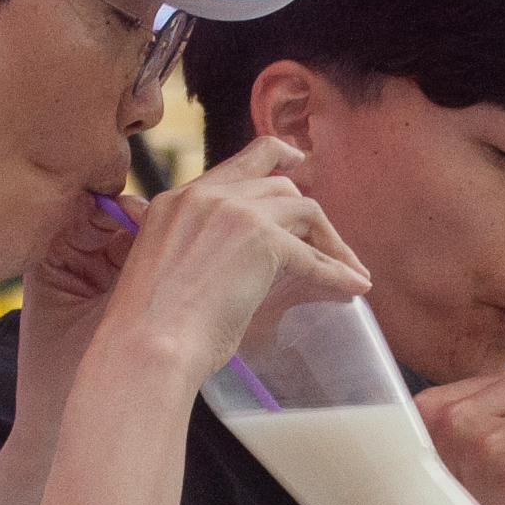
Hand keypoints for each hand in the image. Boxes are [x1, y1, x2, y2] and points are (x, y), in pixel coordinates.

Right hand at [94, 137, 371, 381]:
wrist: (148, 345)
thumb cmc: (152, 329)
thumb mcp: (165, 270)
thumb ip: (194, 249)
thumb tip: (239, 264)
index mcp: (178, 199)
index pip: (240, 165)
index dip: (276, 160)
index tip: (299, 162)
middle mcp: (206, 195)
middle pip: (280, 187)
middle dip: (311, 219)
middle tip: (332, 249)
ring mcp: (235, 212)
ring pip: (304, 211)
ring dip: (331, 244)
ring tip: (350, 272)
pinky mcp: (262, 239)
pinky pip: (314, 257)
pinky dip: (338, 273)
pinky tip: (356, 287)